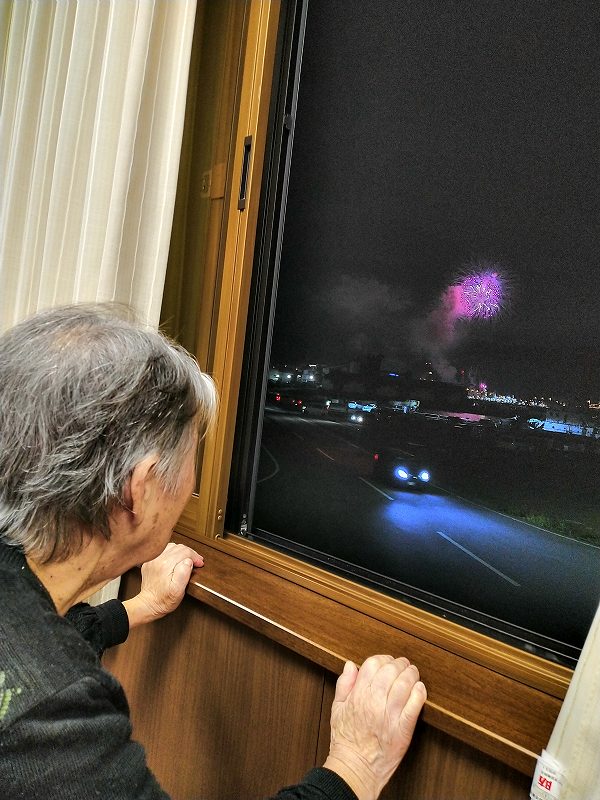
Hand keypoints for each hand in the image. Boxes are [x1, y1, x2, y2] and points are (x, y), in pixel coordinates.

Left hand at [122, 542, 203, 627]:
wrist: (149, 604)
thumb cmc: (163, 600)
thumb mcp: (178, 591)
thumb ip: (184, 573)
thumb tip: (188, 561)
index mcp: (166, 564)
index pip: (185, 552)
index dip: (195, 557)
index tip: (200, 563)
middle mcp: (158, 559)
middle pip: (179, 547)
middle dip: (190, 553)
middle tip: (197, 560)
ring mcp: (152, 559)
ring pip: (171, 546)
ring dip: (181, 551)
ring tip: (188, 558)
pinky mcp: (150, 562)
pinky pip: (163, 551)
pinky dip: (172, 552)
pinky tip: (176, 559)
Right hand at [323, 655, 425, 799]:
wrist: (356, 767)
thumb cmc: (346, 740)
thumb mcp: (337, 708)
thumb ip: (344, 684)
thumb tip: (350, 665)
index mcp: (358, 695)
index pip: (373, 664)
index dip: (382, 659)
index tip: (387, 662)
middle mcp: (374, 702)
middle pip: (391, 670)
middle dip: (399, 664)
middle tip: (403, 665)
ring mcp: (390, 715)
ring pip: (405, 684)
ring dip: (411, 675)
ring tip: (413, 674)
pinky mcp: (403, 729)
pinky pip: (415, 705)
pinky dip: (419, 693)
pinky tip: (420, 689)